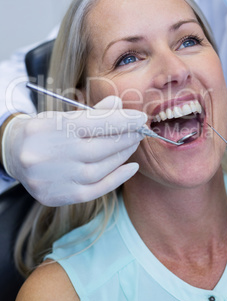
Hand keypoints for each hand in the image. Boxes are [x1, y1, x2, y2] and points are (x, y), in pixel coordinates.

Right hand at [2, 96, 146, 205]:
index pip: (96, 123)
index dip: (123, 120)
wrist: (13, 153)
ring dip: (122, 156)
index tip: (140, 118)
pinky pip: (95, 190)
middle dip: (126, 138)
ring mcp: (55, 178)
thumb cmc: (43, 131)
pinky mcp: (58, 196)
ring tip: (132, 145)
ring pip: (100, 169)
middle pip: (101, 147)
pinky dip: (116, 179)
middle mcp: (52, 154)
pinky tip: (130, 168)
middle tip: (139, 131)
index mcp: (52, 127)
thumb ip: (92, 112)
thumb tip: (119, 105)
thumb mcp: (62, 115)